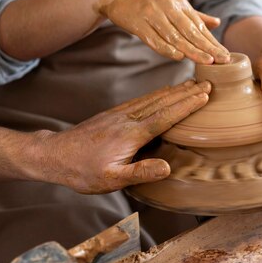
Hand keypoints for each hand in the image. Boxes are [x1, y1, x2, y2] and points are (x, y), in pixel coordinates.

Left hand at [37, 80, 210, 193]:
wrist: (54, 155)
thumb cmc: (83, 171)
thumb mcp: (111, 180)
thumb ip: (139, 172)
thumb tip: (167, 167)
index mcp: (132, 134)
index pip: (166, 116)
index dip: (187, 105)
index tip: (205, 94)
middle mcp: (128, 119)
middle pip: (163, 102)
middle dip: (187, 92)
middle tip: (208, 82)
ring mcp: (121, 115)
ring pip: (153, 98)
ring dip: (175, 90)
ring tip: (192, 84)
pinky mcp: (114, 114)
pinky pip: (142, 100)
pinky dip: (158, 94)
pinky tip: (164, 93)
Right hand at [99, 0, 229, 64]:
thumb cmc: (150, 2)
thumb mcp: (173, 3)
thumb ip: (194, 15)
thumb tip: (217, 23)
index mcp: (178, 2)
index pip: (199, 26)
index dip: (212, 42)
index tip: (225, 55)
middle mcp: (167, 6)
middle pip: (190, 31)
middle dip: (207, 47)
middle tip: (221, 60)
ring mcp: (152, 14)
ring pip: (174, 36)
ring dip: (191, 50)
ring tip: (206, 61)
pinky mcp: (137, 24)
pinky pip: (154, 39)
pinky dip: (166, 49)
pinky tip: (179, 57)